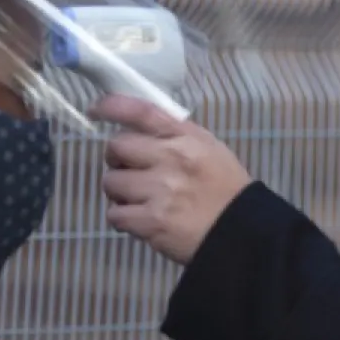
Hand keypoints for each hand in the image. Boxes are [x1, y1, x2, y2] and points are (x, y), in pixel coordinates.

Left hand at [91, 95, 254, 264]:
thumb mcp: (210, 150)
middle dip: (117, 160)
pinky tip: (140, 221)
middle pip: (116, 147)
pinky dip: (123, 219)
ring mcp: (160, 190)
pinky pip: (115, 214)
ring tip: (138, 201)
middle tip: (130, 172)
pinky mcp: (152, 221)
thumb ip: (177, 138)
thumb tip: (139, 133)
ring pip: (111, 182)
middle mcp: (171, 158)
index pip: (141, 111)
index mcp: (186, 138)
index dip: (111, 106)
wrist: (244, 233)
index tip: (95, 110)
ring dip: (119, 193)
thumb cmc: (227, 191)